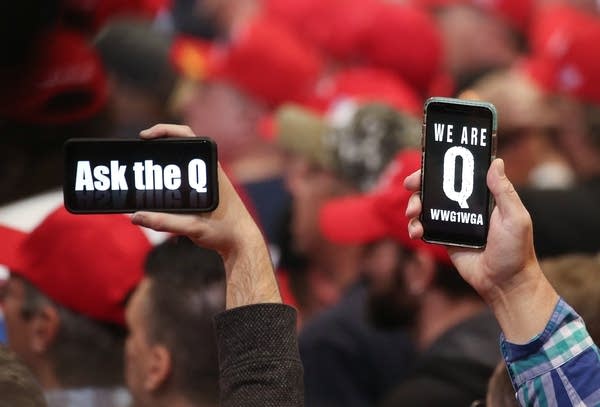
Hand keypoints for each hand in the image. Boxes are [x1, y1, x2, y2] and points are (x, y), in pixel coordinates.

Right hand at [131, 124, 280, 307]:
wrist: (242, 243)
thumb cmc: (225, 233)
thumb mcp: (193, 228)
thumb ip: (164, 222)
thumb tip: (136, 216)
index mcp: (210, 170)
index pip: (187, 136)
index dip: (164, 131)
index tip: (145, 136)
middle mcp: (210, 171)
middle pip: (181, 146)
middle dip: (159, 145)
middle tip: (139, 152)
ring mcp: (208, 180)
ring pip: (183, 163)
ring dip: (164, 163)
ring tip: (144, 170)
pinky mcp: (205, 191)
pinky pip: (185, 176)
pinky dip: (169, 178)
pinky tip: (156, 187)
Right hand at [405, 158, 557, 342]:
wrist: (504, 283)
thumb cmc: (516, 251)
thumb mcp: (515, 218)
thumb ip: (504, 191)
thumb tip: (497, 162)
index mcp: (483, 197)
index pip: (459, 175)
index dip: (442, 167)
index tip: (428, 166)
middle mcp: (466, 207)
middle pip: (437, 188)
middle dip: (420, 184)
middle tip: (409, 185)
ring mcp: (453, 223)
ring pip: (427, 207)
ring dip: (414, 205)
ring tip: (413, 213)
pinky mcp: (444, 239)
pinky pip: (425, 228)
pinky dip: (416, 227)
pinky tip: (416, 232)